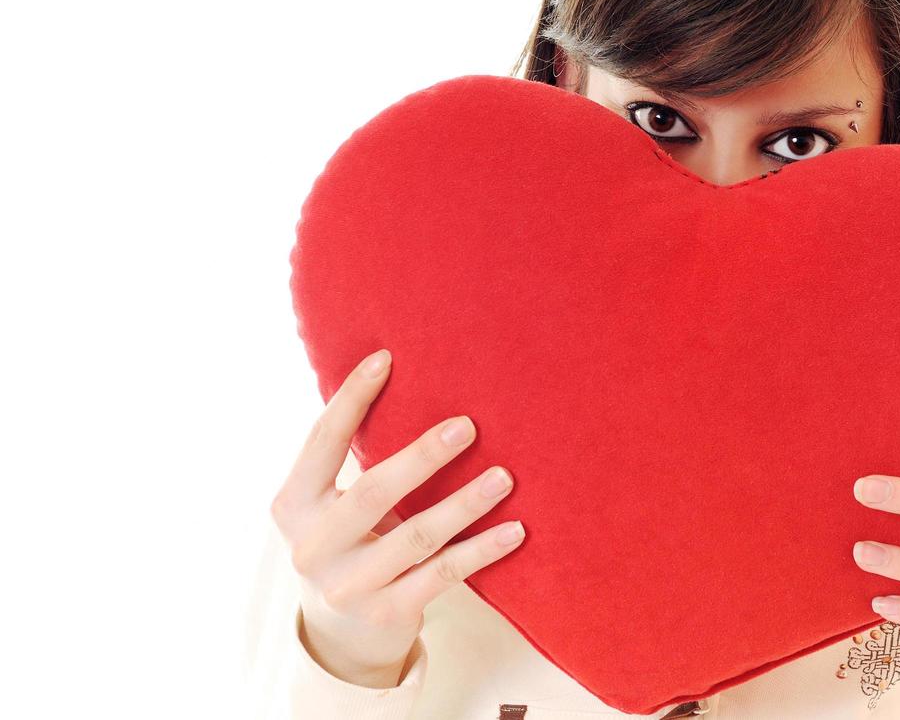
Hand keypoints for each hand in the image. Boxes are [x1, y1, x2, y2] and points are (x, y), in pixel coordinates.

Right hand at [269, 348, 525, 687]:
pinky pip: (443, 575)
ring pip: (417, 537)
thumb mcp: (333, 504)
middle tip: (468, 426)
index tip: (386, 358)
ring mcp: (349, 585)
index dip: (351, 399)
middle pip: (374, 492)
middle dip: (422, 457)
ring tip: (505, 477)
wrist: (340, 633)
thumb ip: (355, 460)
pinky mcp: (386, 613)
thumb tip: (402, 374)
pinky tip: (515, 530)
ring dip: (465, 504)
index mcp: (293, 505)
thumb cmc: (350, 540)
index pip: (322, 442)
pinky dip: (482, 551)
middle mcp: (313, 546)